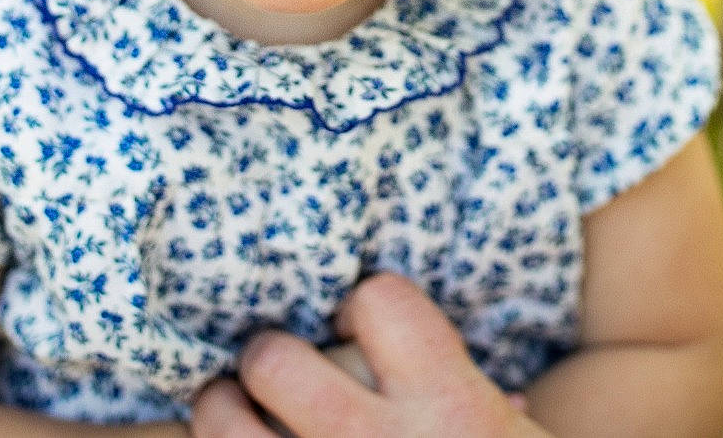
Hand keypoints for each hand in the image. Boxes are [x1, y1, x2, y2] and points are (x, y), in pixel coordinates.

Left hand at [188, 273, 543, 437]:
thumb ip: (486, 418)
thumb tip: (503, 400)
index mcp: (449, 411)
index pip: (380, 301)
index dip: (367, 309)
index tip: (361, 332)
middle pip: (274, 357)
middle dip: (273, 359)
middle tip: (281, 376)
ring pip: (220, 421)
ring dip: (222, 414)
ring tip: (235, 415)